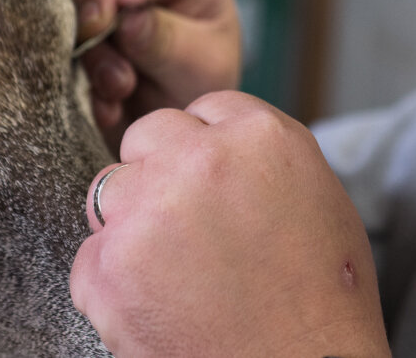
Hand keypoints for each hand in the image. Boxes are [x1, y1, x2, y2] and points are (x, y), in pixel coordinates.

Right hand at [59, 0, 241, 151]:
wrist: (166, 121)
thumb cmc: (196, 77)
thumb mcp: (201, 64)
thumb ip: (168, 39)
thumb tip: (129, 19)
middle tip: (99, 30)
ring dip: (83, 37)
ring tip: (121, 85)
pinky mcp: (55, 19)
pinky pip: (41, 29)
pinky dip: (67, 67)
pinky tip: (104, 103)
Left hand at [70, 91, 389, 357]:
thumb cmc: (325, 302)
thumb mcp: (321, 199)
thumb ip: (265, 157)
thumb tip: (224, 142)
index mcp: (262, 137)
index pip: (205, 110)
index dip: (206, 149)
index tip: (215, 185)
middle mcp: (202, 161)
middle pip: (148, 136)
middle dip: (160, 173)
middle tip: (189, 228)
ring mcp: (150, 211)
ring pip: (109, 190)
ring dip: (131, 223)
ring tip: (176, 273)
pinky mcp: (110, 269)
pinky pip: (90, 257)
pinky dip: (112, 284)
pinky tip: (159, 307)